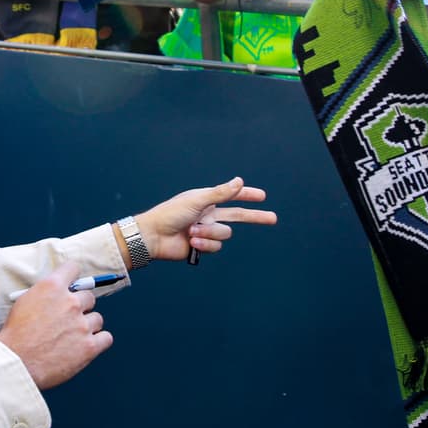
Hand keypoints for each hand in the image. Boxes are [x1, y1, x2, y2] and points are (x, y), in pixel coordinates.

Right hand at [0, 263, 112, 388]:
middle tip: (68, 318)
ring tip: (73, 336)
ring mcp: (82, 325)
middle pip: (89, 297)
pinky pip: (106, 337)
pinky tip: (86, 345)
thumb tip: (58, 293)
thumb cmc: (15, 336)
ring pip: (97, 319)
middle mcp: (70, 303)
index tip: (73, 284)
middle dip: (80, 307)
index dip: (73, 276)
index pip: (73, 268)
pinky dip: (98, 341)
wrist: (15, 362)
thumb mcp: (24, 302)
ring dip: (88, 326)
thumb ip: (45, 294)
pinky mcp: (89, 346)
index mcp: (52, 287)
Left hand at [132, 176, 275, 261]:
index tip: (262, 196)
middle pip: (238, 216)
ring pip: (225, 234)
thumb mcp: (197, 200)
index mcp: (207, 199)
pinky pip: (215, 246)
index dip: (247, 195)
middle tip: (273, 218)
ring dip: (210, 233)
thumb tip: (240, 181)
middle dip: (256, 217)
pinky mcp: (202, 245)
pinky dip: (204, 244)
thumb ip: (220, 193)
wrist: (154, 236)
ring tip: (192, 231)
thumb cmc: (171, 214)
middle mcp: (209, 214)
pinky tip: (191, 241)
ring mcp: (206, 230)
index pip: (232, 196)